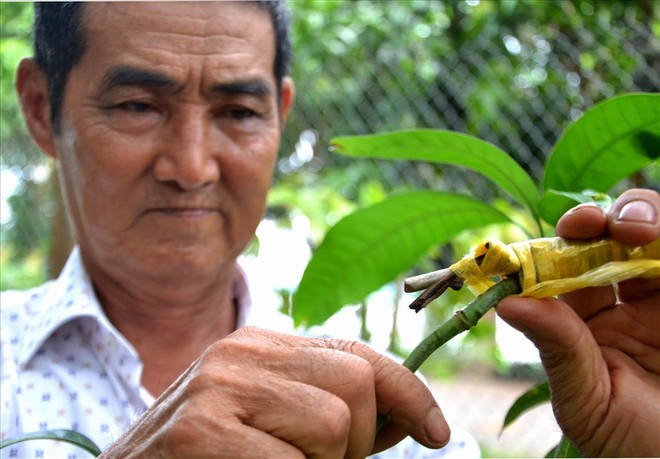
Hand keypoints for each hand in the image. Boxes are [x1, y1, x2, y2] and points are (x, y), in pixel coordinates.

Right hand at [100, 327, 448, 457]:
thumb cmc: (211, 456)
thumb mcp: (275, 421)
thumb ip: (335, 414)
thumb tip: (410, 417)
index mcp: (263, 344)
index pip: (358, 354)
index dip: (409, 392)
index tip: (437, 431)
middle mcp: (242, 351)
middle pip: (355, 387)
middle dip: (356, 443)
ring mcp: (218, 386)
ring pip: (333, 424)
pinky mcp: (200, 430)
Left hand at [497, 189, 659, 456]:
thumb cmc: (633, 448)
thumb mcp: (587, 402)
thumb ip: (557, 348)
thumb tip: (504, 302)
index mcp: (586, 325)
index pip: (564, 270)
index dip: (556, 245)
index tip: (553, 234)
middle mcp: (628, 306)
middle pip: (610, 240)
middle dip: (598, 221)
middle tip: (589, 223)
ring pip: (652, 237)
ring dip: (639, 216)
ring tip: (633, 228)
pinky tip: (658, 243)